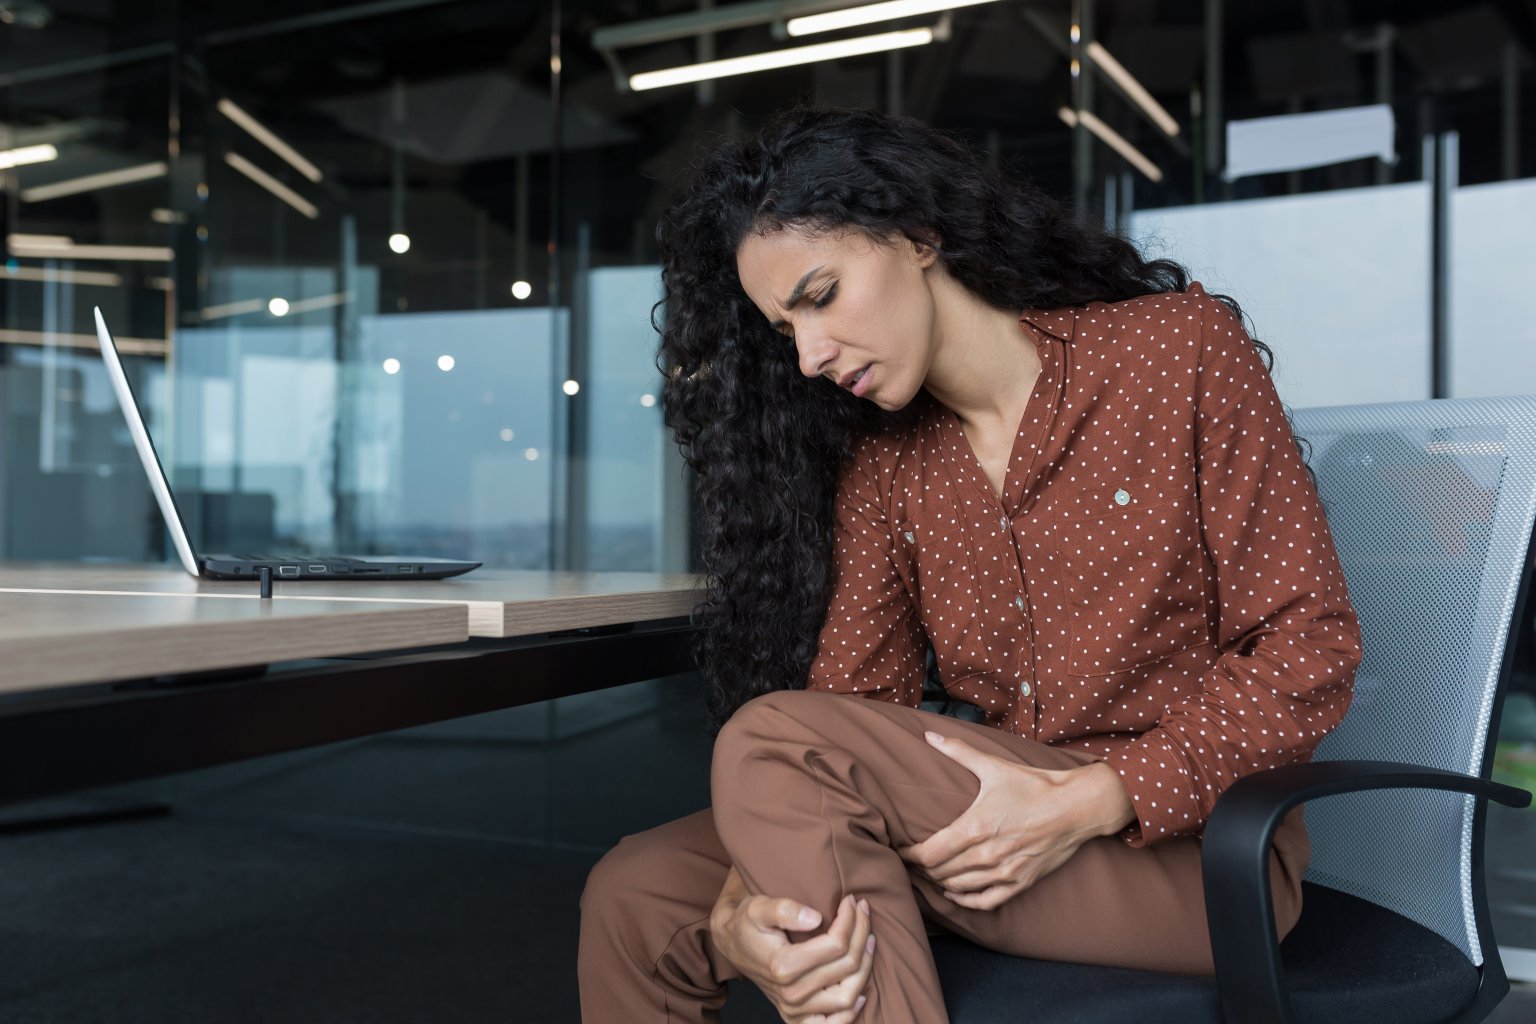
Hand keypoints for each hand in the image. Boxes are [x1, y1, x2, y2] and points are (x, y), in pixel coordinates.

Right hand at [710, 872, 874, 1023]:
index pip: (836, 945)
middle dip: (861, 934)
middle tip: (863, 911)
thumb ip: (784, 910)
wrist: (733, 944)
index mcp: (782, 966)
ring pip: (848, 995)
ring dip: (865, 966)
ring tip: (867, 940)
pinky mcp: (796, 1018)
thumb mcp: (759, 907)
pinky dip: (850, 1011)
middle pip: (847, 966)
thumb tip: (815, 918)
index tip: (851, 900)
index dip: (851, 920)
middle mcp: (790, 993)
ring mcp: (794, 1009)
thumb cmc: (748, 922)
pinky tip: (859, 989)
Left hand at [897, 731, 1134, 910]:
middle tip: (910, 861)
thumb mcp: (994, 766)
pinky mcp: (1021, 882)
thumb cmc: (1034, 785)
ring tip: (927, 874)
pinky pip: (986, 901)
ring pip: (959, 887)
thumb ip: (958, 751)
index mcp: (975, 827)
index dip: (910, 855)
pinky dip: (966, 900)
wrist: (1076, 807)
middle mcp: (987, 854)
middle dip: (921, 868)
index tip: (900, 849)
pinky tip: (954, 893)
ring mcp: (1005, 871)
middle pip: (940, 872)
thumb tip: (929, 735)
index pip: (929, 853)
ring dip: (939, 882)